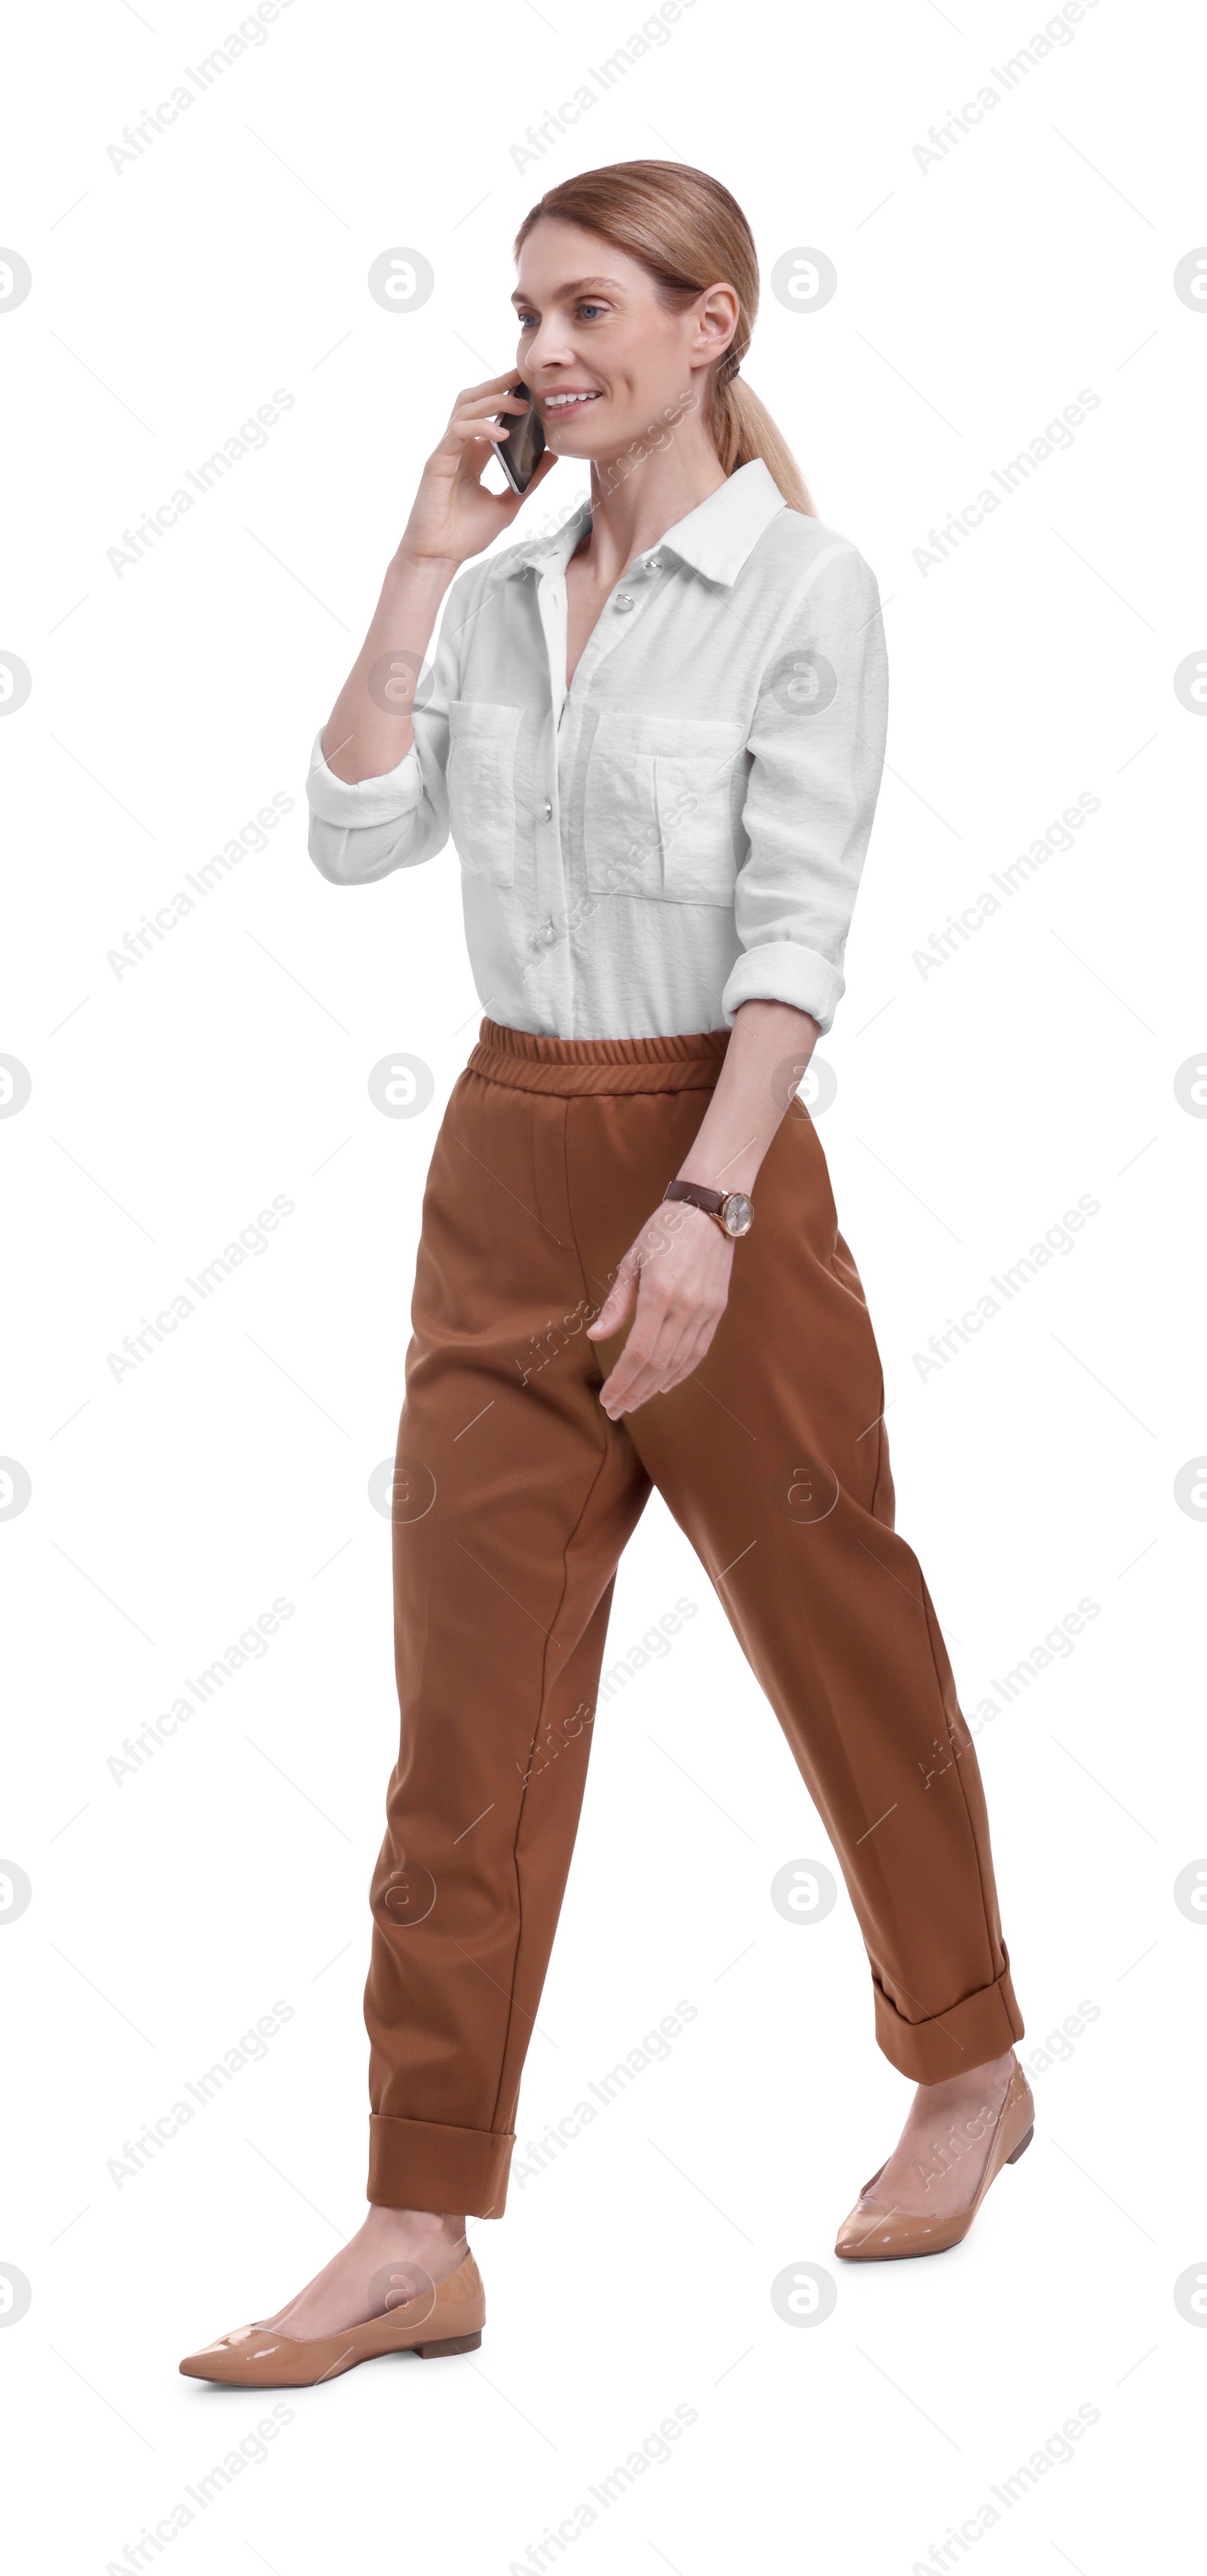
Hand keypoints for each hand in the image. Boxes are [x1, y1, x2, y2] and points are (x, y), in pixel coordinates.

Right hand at [397, 371, 558, 571]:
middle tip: (523, 379)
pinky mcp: (437, 462)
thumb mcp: (509, 503)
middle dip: (497, 386)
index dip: (505, 396)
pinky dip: (480, 427)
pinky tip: (502, 433)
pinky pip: (458, 432)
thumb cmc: (465, 534)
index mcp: (473, 454)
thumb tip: (552, 456)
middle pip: (473, 401)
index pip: (488, 414)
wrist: (440, 556)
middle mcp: (459, 447)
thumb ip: (530, 480)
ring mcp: (447, 452)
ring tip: (520, 404)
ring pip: (464, 409)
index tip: (530, 387)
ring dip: (492, 401)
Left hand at [586, 1202, 733, 1419]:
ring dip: (655, 1387)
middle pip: (658, 1365)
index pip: (639, 1353)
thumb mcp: (632, 1261)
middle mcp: (685, 1307)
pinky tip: (664, 1385)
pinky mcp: (717, 1310)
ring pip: (680, 1363)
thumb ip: (617, 1303)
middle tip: (617, 1410)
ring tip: (635, 1402)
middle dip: (635, 1392)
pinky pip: (698, 1352)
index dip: (623, 1381)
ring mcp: (705, 1311)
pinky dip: (681, 1373)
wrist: (709, 1210)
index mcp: (660, 1294)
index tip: (608, 1399)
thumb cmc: (664, 1231)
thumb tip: (596, 1336)